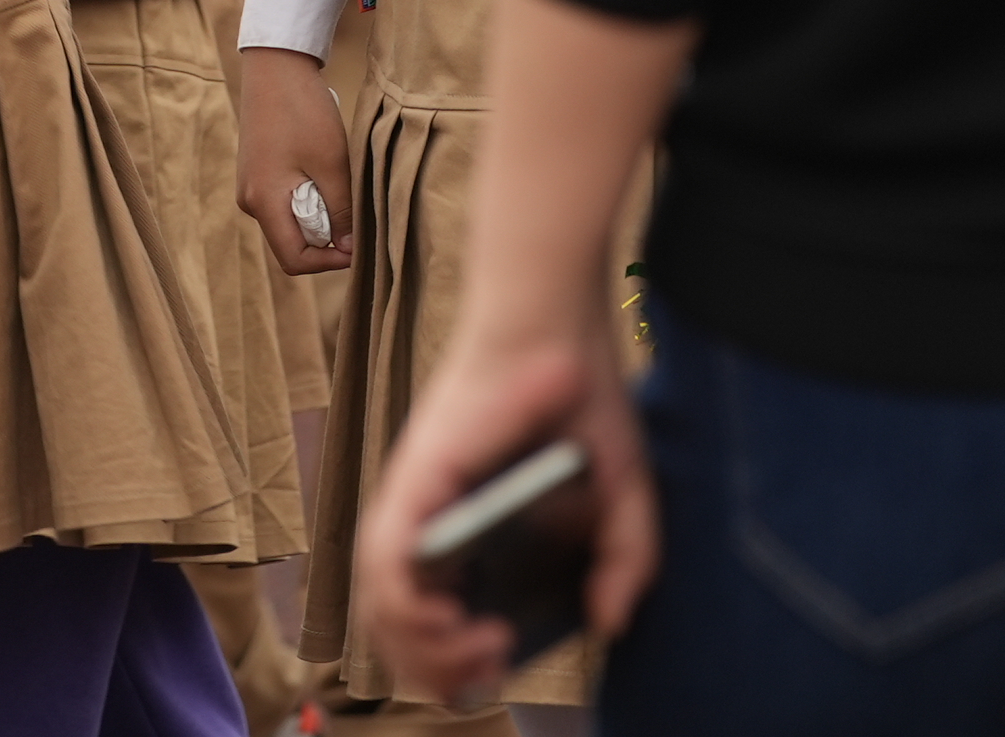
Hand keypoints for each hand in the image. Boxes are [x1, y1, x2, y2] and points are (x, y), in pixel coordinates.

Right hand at [237, 46, 357, 275]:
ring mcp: (251, 185)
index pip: (294, 259)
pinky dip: (309, 196)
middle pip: (292, 241)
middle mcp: (250, 200)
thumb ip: (341, 211)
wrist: (275, 66)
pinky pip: (284, 200)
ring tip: (339, 183)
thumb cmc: (303, 112)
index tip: (358, 246)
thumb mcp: (331, 163)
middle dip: (326, 236)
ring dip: (319, 214)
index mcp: (263, 202)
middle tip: (353, 209)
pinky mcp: (257, 171)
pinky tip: (324, 170)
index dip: (329, 262)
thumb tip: (349, 248)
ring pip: (290, 220)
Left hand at [355, 316, 655, 703]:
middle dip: (437, 668)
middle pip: (395, 623)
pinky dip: (412, 608)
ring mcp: (414, 501)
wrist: (560, 336)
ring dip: (425, 650)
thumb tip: (609, 623)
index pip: (430, 614)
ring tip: (484, 650)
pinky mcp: (412, 484)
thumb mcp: (624, 497)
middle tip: (491, 666)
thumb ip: (624, 563)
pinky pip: (386, 565)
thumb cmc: (582, 404)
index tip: (499, 662)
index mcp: (466, 528)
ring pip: (381, 604)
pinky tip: (459, 620)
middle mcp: (428, 519)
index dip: (450, 658)